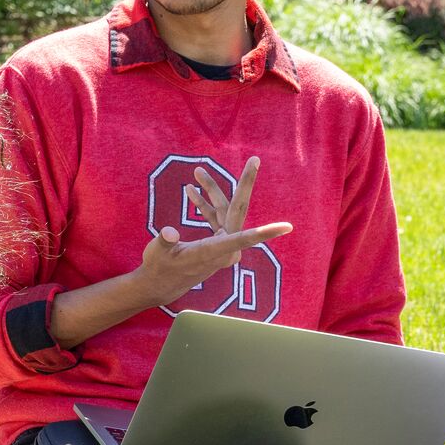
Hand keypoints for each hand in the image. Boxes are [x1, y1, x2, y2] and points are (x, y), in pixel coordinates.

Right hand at [132, 156, 292, 306]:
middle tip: (255, 159)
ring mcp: (221, 244)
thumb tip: (169, 233)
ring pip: (222, 210)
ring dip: (210, 191)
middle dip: (244, 183)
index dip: (264, 232)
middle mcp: (223, 247)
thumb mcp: (157, 254)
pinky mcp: (215, 241)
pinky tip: (191, 191)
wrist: (161, 284)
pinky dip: (204, 205)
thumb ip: (165, 242)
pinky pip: (215, 218)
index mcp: (214, 251)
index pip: (243, 238)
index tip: (286, 227)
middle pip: (236, 209)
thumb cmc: (159, 269)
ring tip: (196, 172)